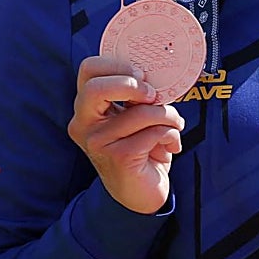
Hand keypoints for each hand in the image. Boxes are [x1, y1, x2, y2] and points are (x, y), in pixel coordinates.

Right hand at [68, 55, 185, 213]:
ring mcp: (98, 142)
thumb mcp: (135, 116)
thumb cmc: (140, 148)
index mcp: (86, 108)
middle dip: (132, 86)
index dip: (117, 64)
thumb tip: (155, 77)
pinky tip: (170, 146)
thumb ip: (136, 96)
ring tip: (174, 125)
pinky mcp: (119, 157)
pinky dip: (171, 135)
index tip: (141, 75)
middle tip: (153, 95)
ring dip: (168, 116)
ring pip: (140, 112)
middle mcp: (84, 124)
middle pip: (97, 87)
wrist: (140, 194)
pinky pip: (155, 131)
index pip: (89, 70)